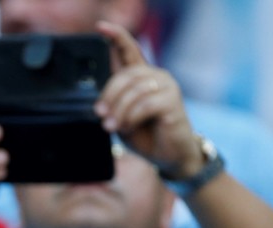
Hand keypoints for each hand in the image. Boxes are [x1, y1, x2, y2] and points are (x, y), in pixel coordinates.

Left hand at [93, 21, 202, 178]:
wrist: (168, 156)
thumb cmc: (145, 134)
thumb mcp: (122, 117)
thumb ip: (114, 104)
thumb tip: (100, 104)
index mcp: (141, 77)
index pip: (129, 50)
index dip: (115, 36)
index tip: (101, 26)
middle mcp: (155, 76)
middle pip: (125, 75)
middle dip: (109, 96)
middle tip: (101, 115)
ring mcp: (166, 86)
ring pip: (134, 91)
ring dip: (119, 111)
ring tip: (113, 126)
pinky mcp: (173, 100)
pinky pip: (145, 104)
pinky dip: (132, 117)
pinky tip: (129, 127)